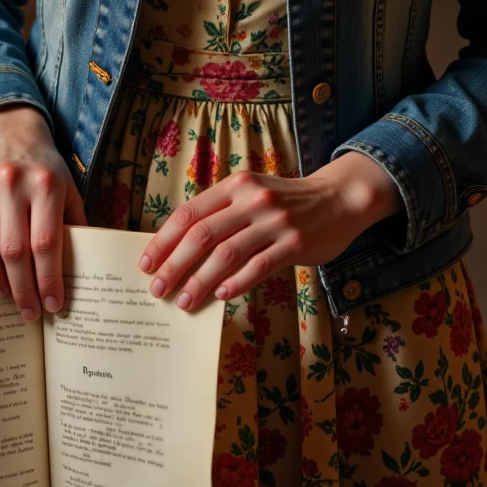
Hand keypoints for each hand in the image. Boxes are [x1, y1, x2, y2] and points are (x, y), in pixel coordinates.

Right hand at [0, 104, 86, 320]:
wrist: (10, 130)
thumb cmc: (45, 168)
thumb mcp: (69, 189)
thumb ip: (75, 226)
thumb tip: (84, 273)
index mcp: (45, 184)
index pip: (45, 244)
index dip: (48, 280)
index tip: (52, 305)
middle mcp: (12, 182)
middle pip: (13, 251)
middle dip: (22, 290)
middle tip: (29, 311)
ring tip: (6, 294)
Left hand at [138, 151, 402, 309]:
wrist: (339, 198)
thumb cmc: (288, 201)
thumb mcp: (253, 194)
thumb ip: (223, 213)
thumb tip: (182, 250)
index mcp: (236, 185)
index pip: (189, 213)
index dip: (164, 240)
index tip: (146, 263)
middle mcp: (252, 199)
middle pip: (202, 234)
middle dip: (174, 264)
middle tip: (157, 289)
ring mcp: (274, 221)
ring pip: (226, 253)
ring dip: (200, 280)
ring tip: (184, 302)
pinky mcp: (294, 243)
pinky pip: (259, 266)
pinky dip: (237, 283)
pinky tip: (221, 295)